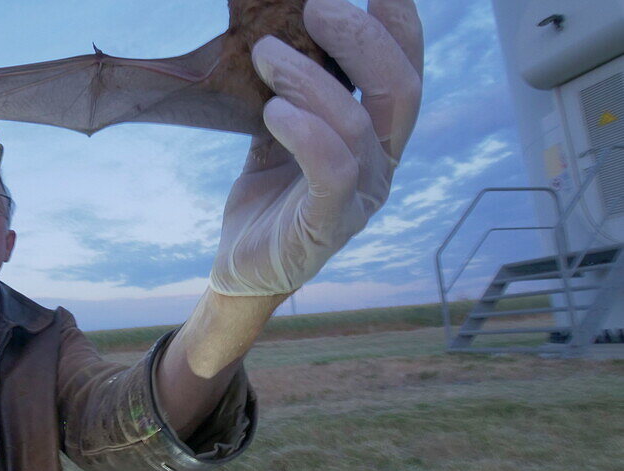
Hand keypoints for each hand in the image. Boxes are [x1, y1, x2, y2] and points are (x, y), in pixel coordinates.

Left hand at [209, 0, 422, 295]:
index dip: (399, 24)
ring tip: (265, 53)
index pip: (405, 71)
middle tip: (314, 6)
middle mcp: (382, 165)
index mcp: (378, 139)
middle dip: (360, 38)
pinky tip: (274, 111)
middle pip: (397, 89)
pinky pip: (331, 169)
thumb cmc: (268, 197)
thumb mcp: (283, 132)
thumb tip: (279, 27)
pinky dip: (306, 131)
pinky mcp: (326, 225)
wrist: (242, 268)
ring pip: (355, 123)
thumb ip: (294, 89)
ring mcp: (360, 198)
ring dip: (308, 77)